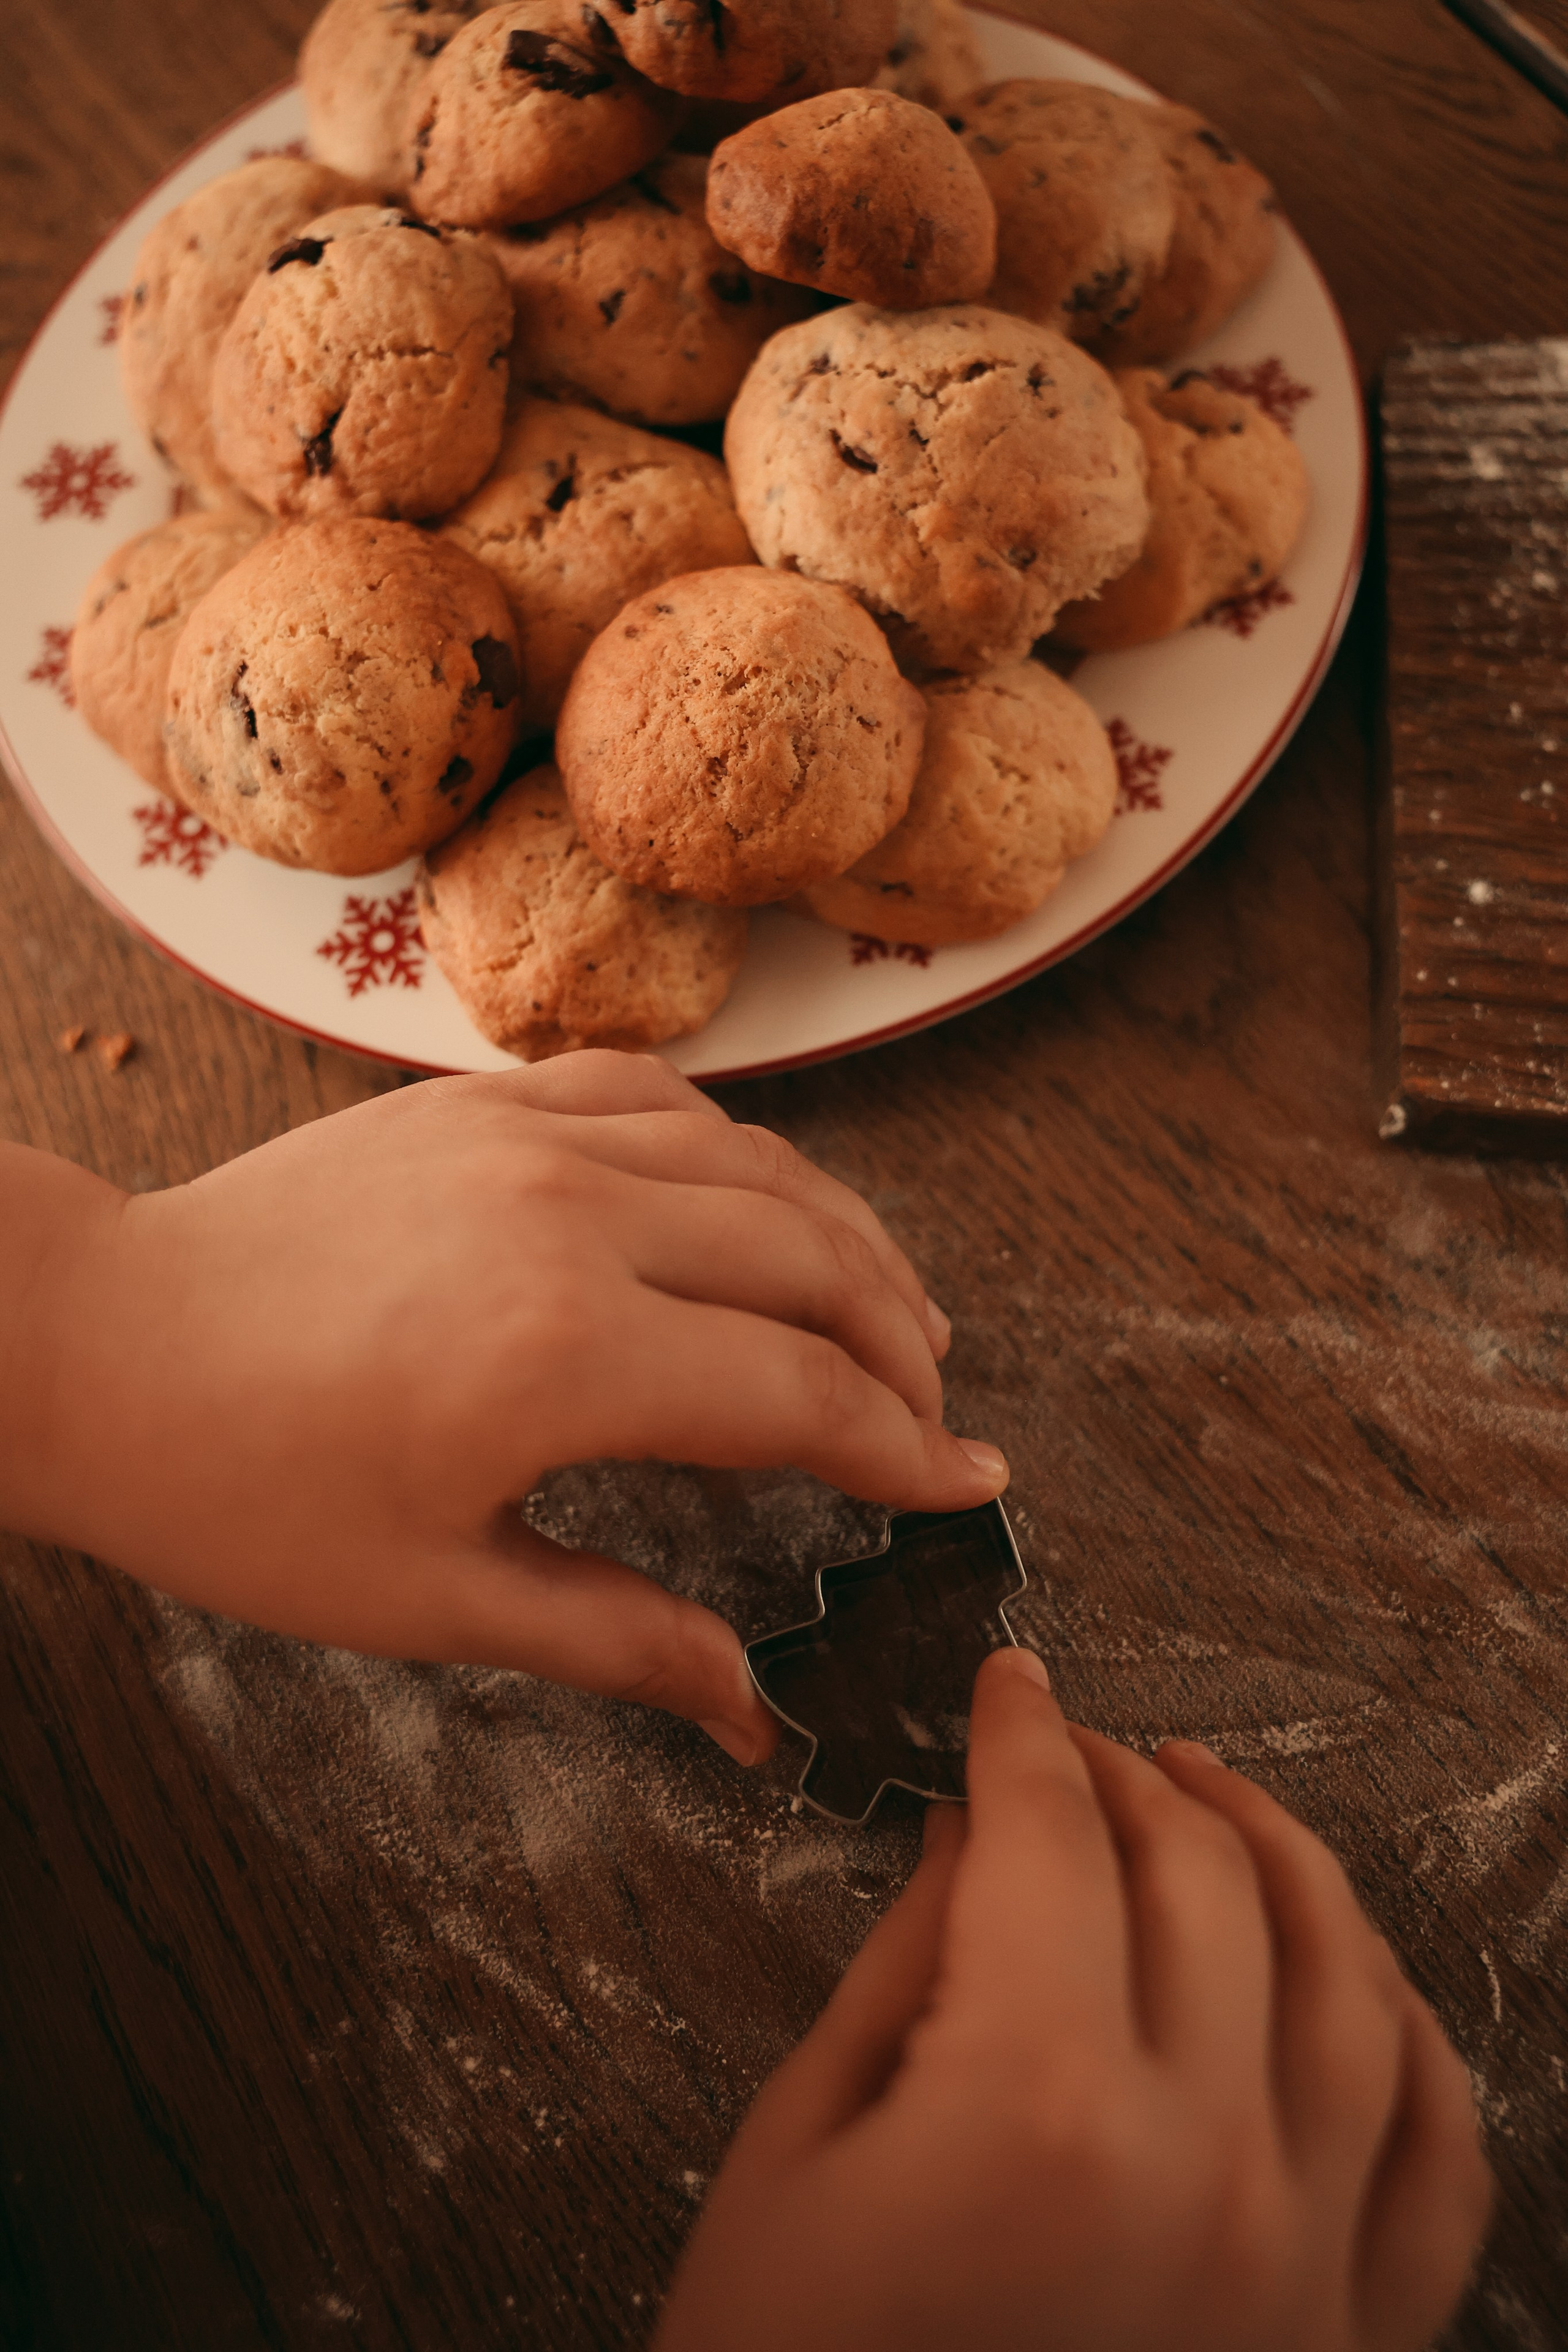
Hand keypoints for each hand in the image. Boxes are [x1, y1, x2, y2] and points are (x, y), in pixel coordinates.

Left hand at [0, 1054, 1006, 1761]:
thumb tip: (749, 1706)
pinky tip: (755, 1198)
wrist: (99, 1348)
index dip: (904, 1451)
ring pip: (757, 1164)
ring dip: (845, 1237)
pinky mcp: (479, 1105)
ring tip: (887, 1309)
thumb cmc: (242, 1489)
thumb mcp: (434, 1596)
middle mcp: (574, 1222)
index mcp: (570, 1355)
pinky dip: (737, 1147)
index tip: (966, 1488)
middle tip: (933, 1414)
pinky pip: (655, 1097)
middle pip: (813, 1262)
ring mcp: (527, 1142)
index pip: (803, 1396)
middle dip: (901, 1345)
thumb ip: (616, 1639)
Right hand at [658, 1650, 1489, 2351]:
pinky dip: (1405, 2031)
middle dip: (1128, 1777)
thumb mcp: (802, 2148)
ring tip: (1211, 1798)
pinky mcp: (1348, 2339)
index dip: (1024, 1736)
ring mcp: (1301, 2262)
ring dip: (1280, 1855)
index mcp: (1038, 2108)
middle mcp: (1202, 2170)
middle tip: (1075, 1748)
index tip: (1010, 1691)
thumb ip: (906, 1965)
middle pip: (1202, 1880)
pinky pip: (1435, 2146)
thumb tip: (968, 1829)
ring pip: (1348, 1980)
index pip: (1051, 1837)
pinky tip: (1347, 1972)